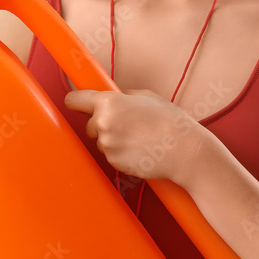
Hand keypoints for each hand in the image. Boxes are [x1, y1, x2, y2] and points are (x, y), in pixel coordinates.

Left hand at [63, 89, 203, 181]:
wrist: (184, 149)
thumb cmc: (168, 120)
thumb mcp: (144, 96)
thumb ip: (121, 96)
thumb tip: (109, 96)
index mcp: (107, 102)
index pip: (74, 100)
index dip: (76, 102)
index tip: (77, 103)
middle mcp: (102, 123)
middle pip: (89, 124)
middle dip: (101, 124)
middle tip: (126, 124)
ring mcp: (107, 145)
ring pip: (100, 141)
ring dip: (112, 140)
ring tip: (137, 137)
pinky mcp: (114, 162)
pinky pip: (110, 155)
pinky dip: (120, 153)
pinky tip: (138, 149)